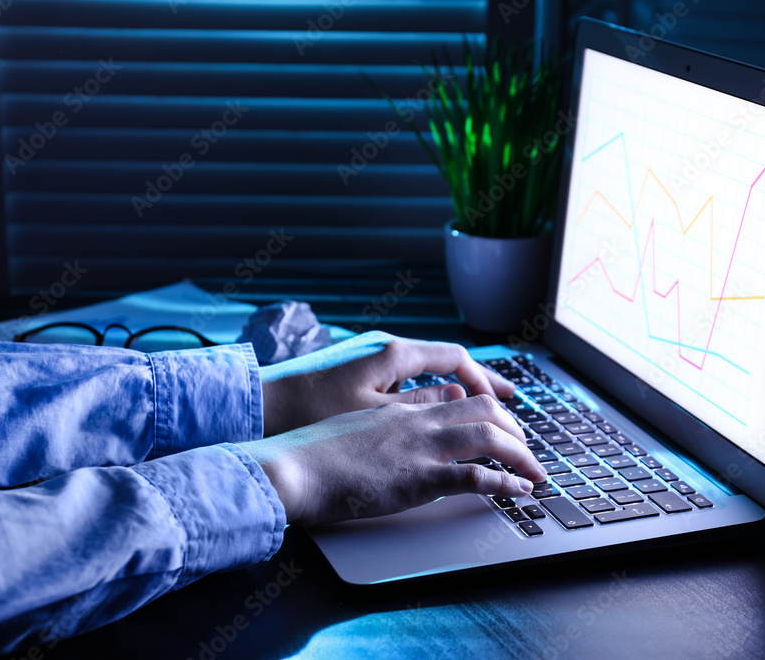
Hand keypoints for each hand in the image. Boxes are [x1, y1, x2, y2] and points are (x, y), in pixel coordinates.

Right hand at [239, 395, 546, 525]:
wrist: (292, 468)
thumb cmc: (312, 453)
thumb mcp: (354, 423)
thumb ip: (388, 416)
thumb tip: (417, 413)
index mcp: (398, 408)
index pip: (456, 399)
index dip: (487, 411)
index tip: (503, 425)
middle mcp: (416, 421)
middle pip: (484, 409)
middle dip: (514, 428)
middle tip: (527, 450)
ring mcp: (420, 446)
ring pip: (489, 436)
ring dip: (520, 454)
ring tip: (535, 471)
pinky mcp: (420, 478)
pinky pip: (477, 476)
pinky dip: (506, 482)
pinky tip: (520, 491)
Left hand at [259, 331, 514, 435]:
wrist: (256, 407)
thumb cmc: (309, 410)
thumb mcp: (372, 414)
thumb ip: (420, 408)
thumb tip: (457, 402)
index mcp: (394, 354)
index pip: (456, 359)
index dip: (485, 381)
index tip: (506, 402)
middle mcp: (385, 349)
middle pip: (446, 362)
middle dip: (479, 384)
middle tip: (507, 403)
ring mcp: (371, 360)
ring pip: (428, 371)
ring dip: (456, 390)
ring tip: (479, 410)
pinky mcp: (356, 374)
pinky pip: (408, 379)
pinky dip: (431, 393)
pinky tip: (435, 414)